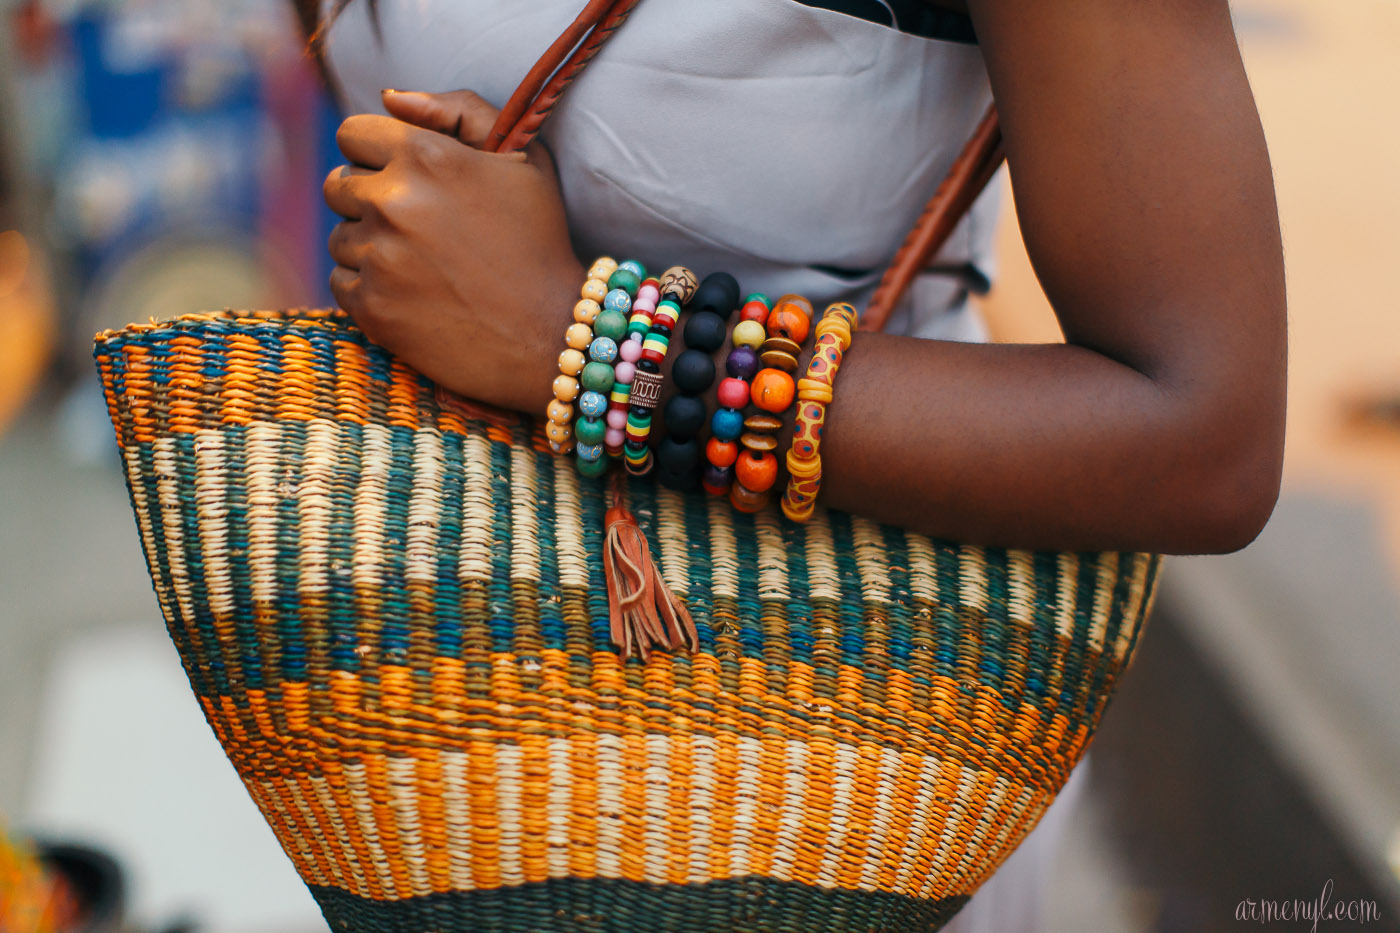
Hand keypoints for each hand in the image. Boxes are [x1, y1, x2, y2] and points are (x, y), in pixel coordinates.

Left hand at [323, 89, 582, 411]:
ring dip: (370, 246)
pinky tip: (413, 294)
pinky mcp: (371, 306)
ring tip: (422, 265)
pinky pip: (340, 281)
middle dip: (369, 198)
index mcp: (425, 155)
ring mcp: (378, 257)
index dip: (377, 152)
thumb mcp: (523, 159)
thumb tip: (391, 99)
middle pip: (338, 185)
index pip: (352, 133)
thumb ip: (460, 110)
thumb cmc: (540, 241)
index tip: (403, 175)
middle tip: (417, 225)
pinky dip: (368, 287)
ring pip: (339, 236)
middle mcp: (393, 201)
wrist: (551, 334)